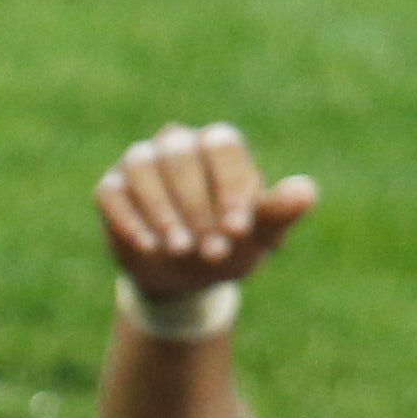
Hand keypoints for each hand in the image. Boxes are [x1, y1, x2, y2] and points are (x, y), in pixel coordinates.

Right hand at [97, 121, 318, 296]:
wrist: (184, 274)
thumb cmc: (228, 243)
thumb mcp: (260, 234)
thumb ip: (280, 211)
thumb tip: (305, 192)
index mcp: (218, 145)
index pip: (221, 146)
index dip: (230, 186)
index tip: (238, 230)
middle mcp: (177, 144)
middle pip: (180, 155)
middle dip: (197, 206)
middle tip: (212, 250)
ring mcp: (140, 162)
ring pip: (141, 166)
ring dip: (162, 210)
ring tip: (180, 249)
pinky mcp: (111, 188)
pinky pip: (111, 193)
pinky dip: (129, 219)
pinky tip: (148, 247)